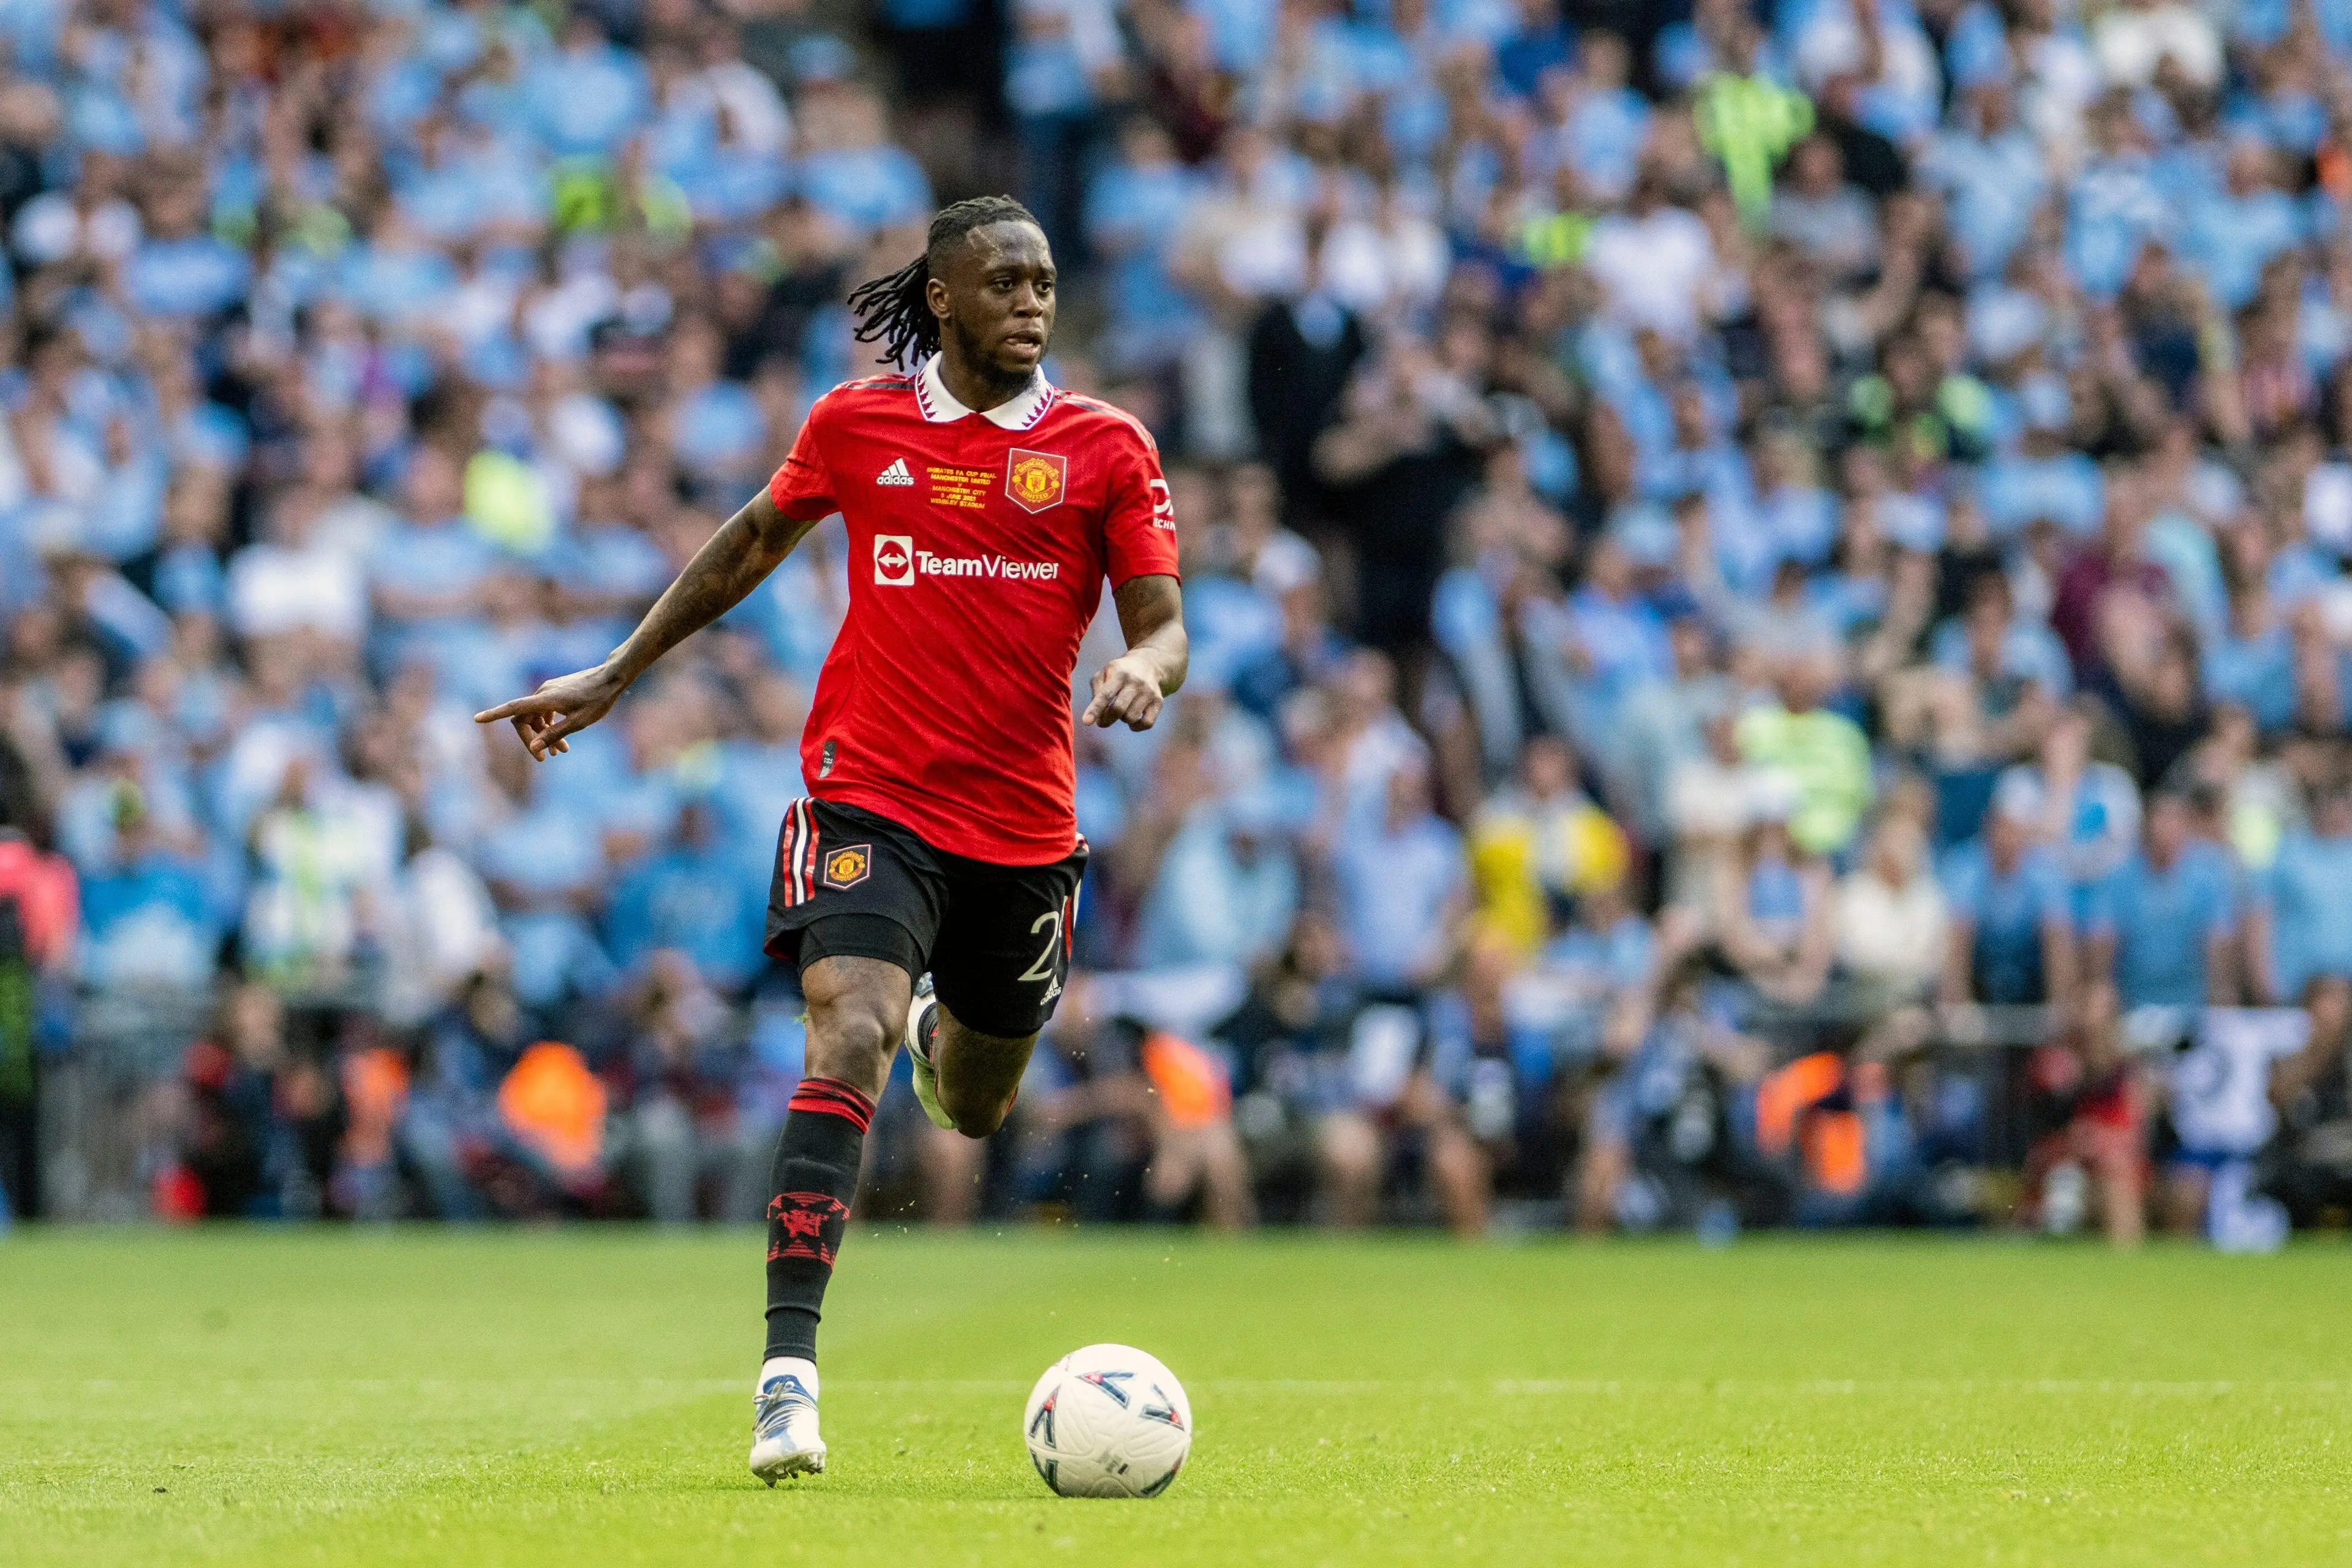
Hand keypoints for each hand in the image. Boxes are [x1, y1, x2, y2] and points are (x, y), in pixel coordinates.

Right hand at [474, 665, 628, 758]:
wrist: (611, 678)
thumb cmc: (597, 700)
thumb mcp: (578, 722)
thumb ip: (555, 735)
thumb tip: (534, 748)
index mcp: (544, 699)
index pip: (513, 708)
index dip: (494, 714)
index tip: (477, 719)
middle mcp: (542, 693)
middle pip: (523, 719)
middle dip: (530, 740)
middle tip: (543, 759)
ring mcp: (549, 691)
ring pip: (535, 717)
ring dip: (543, 735)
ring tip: (559, 753)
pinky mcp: (556, 692)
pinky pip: (544, 712)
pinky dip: (549, 726)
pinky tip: (562, 742)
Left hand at [1082, 651, 1167, 730]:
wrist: (1149, 664)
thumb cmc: (1120, 672)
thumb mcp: (1105, 673)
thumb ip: (1096, 691)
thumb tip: (1094, 715)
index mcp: (1120, 673)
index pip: (1106, 694)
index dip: (1095, 709)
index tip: (1086, 722)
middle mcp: (1136, 682)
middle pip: (1118, 709)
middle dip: (1106, 720)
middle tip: (1102, 721)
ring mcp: (1149, 692)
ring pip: (1131, 718)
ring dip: (1122, 719)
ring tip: (1121, 711)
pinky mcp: (1159, 702)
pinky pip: (1147, 723)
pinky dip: (1136, 727)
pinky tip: (1132, 721)